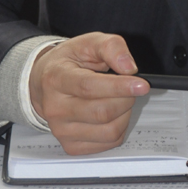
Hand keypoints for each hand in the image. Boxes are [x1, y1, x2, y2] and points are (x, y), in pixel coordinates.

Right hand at [29, 32, 149, 154]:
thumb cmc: (70, 61)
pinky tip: (113, 114)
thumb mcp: (90, 42)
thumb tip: (128, 67)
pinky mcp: (71, 146)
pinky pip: (108, 143)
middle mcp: (55, 108)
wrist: (45, 82)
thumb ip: (111, 47)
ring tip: (120, 99)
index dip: (119, 87)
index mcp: (57, 78)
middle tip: (130, 87)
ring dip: (125, 113)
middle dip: (126, 98)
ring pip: (109, 131)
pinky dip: (120, 127)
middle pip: (102, 112)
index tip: (142, 85)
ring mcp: (61, 130)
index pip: (89, 87)